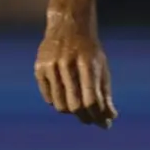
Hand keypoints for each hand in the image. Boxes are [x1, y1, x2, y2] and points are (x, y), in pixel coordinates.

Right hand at [35, 10, 116, 126]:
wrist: (68, 25)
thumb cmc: (89, 50)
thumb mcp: (101, 67)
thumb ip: (105, 92)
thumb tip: (110, 118)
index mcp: (87, 63)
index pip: (91, 99)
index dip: (98, 115)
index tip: (105, 124)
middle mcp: (67, 64)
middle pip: (75, 104)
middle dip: (86, 117)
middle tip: (92, 121)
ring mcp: (51, 66)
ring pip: (60, 104)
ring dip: (72, 112)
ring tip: (80, 110)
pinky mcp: (39, 68)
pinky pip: (48, 97)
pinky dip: (58, 103)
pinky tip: (67, 99)